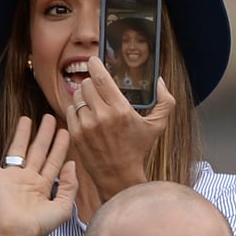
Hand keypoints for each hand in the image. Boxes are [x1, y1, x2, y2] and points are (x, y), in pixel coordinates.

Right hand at [0, 114, 78, 235]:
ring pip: (18, 150)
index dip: (60, 146)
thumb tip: (71, 164)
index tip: (65, 131)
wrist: (19, 233)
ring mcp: (13, 178)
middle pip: (38, 150)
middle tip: (50, 117)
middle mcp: (29, 178)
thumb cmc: (40, 225)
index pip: (54, 160)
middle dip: (44, 134)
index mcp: (44, 186)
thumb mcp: (63, 207)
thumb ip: (69, 185)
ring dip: (21, 134)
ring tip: (25, 118)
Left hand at [67, 56, 174, 200]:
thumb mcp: (157, 125)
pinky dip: (77, 109)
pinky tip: (87, 115)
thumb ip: (165, 101)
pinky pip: (70, 110)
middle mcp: (101, 116)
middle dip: (92, 82)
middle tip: (97, 88)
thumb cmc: (138, 149)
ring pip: (77, 95)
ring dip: (83, 95)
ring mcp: (86, 125)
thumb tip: (160, 81)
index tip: (93, 59)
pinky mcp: (75, 133)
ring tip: (93, 102)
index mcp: (121, 110)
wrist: (119, 175)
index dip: (95, 64)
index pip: (101, 78)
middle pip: (86, 84)